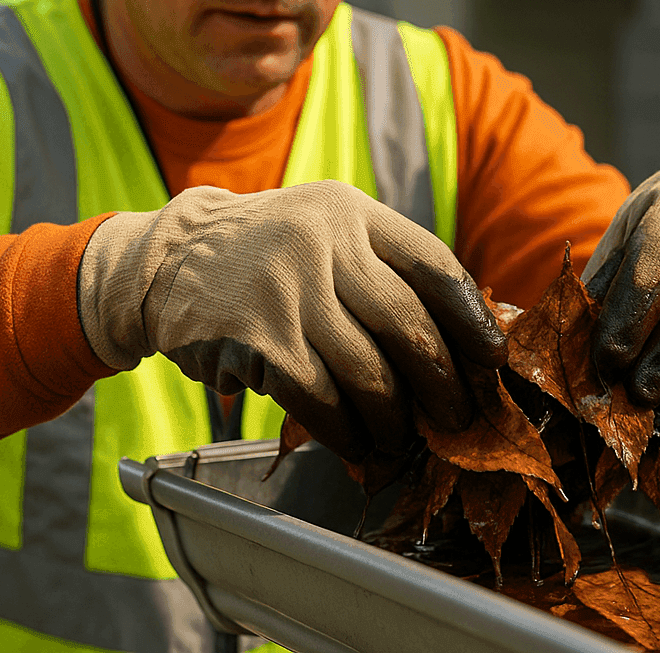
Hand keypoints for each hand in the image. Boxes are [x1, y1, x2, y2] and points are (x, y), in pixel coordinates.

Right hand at [77, 181, 506, 460]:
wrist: (167, 259)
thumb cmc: (267, 254)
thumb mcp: (324, 229)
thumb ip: (381, 267)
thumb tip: (459, 340)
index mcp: (352, 213)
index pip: (433, 265)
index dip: (471, 318)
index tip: (492, 359)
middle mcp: (324, 244)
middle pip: (409, 325)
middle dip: (442, 383)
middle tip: (456, 417)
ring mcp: (289, 292)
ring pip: (368, 372)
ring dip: (393, 420)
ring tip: (400, 440)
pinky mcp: (258, 341)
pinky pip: (321, 401)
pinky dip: (346, 432)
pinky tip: (356, 445)